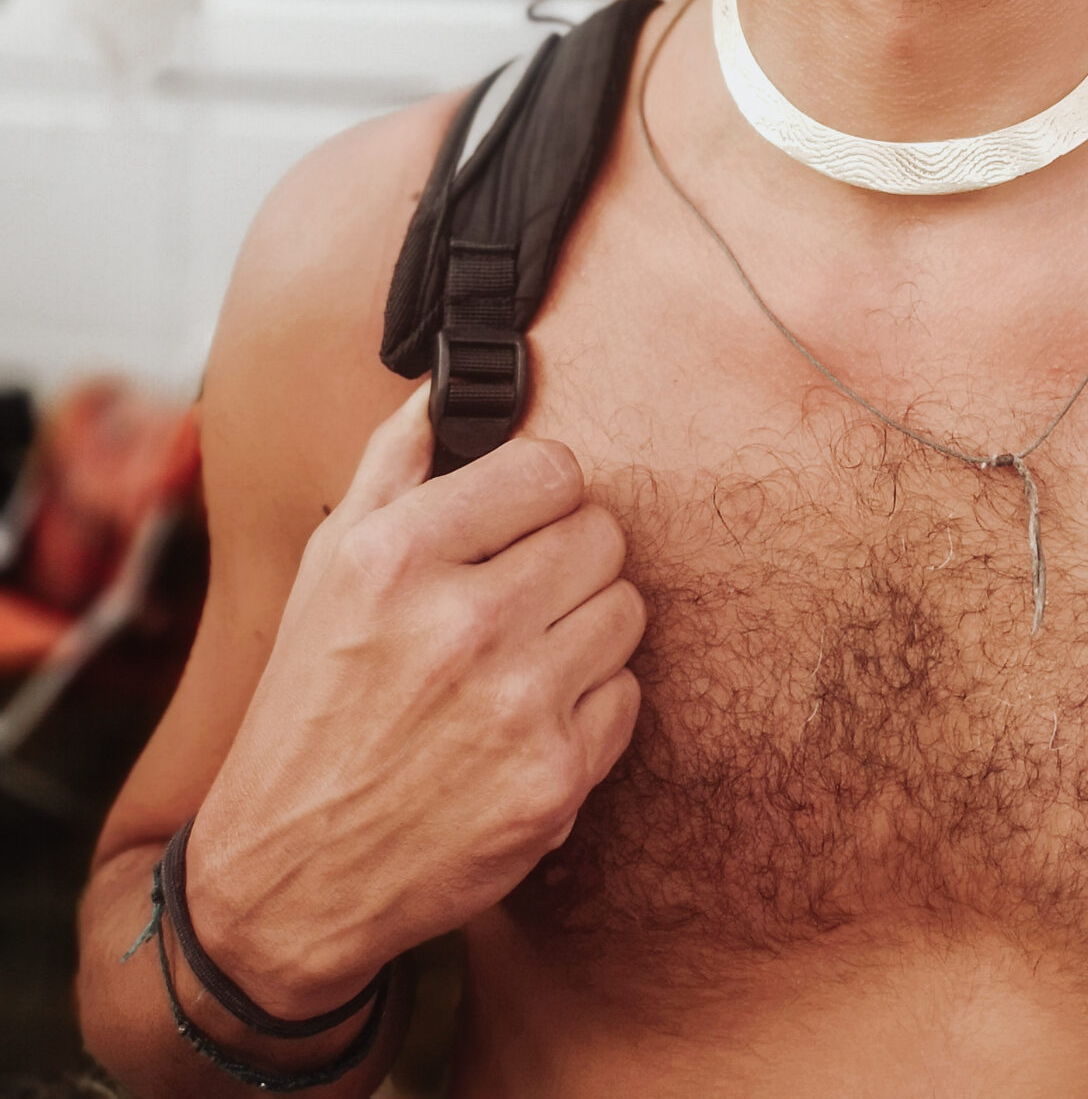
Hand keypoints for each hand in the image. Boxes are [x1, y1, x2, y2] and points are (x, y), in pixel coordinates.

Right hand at [184, 383, 642, 1014]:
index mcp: (399, 557)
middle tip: (523, 593)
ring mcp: (515, 707)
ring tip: (525, 656)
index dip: (543, 492)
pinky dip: (591, 704)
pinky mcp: (554, 781)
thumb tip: (447, 382)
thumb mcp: (327, 570)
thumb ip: (394, 464)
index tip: (520, 519)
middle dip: (569, 556)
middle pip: (601, 534)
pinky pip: (627, 695)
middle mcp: (461, 625)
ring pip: (625, 609)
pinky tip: (530, 720)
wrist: (286, 879)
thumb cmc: (311, 704)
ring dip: (586, 626)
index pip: (552, 468)